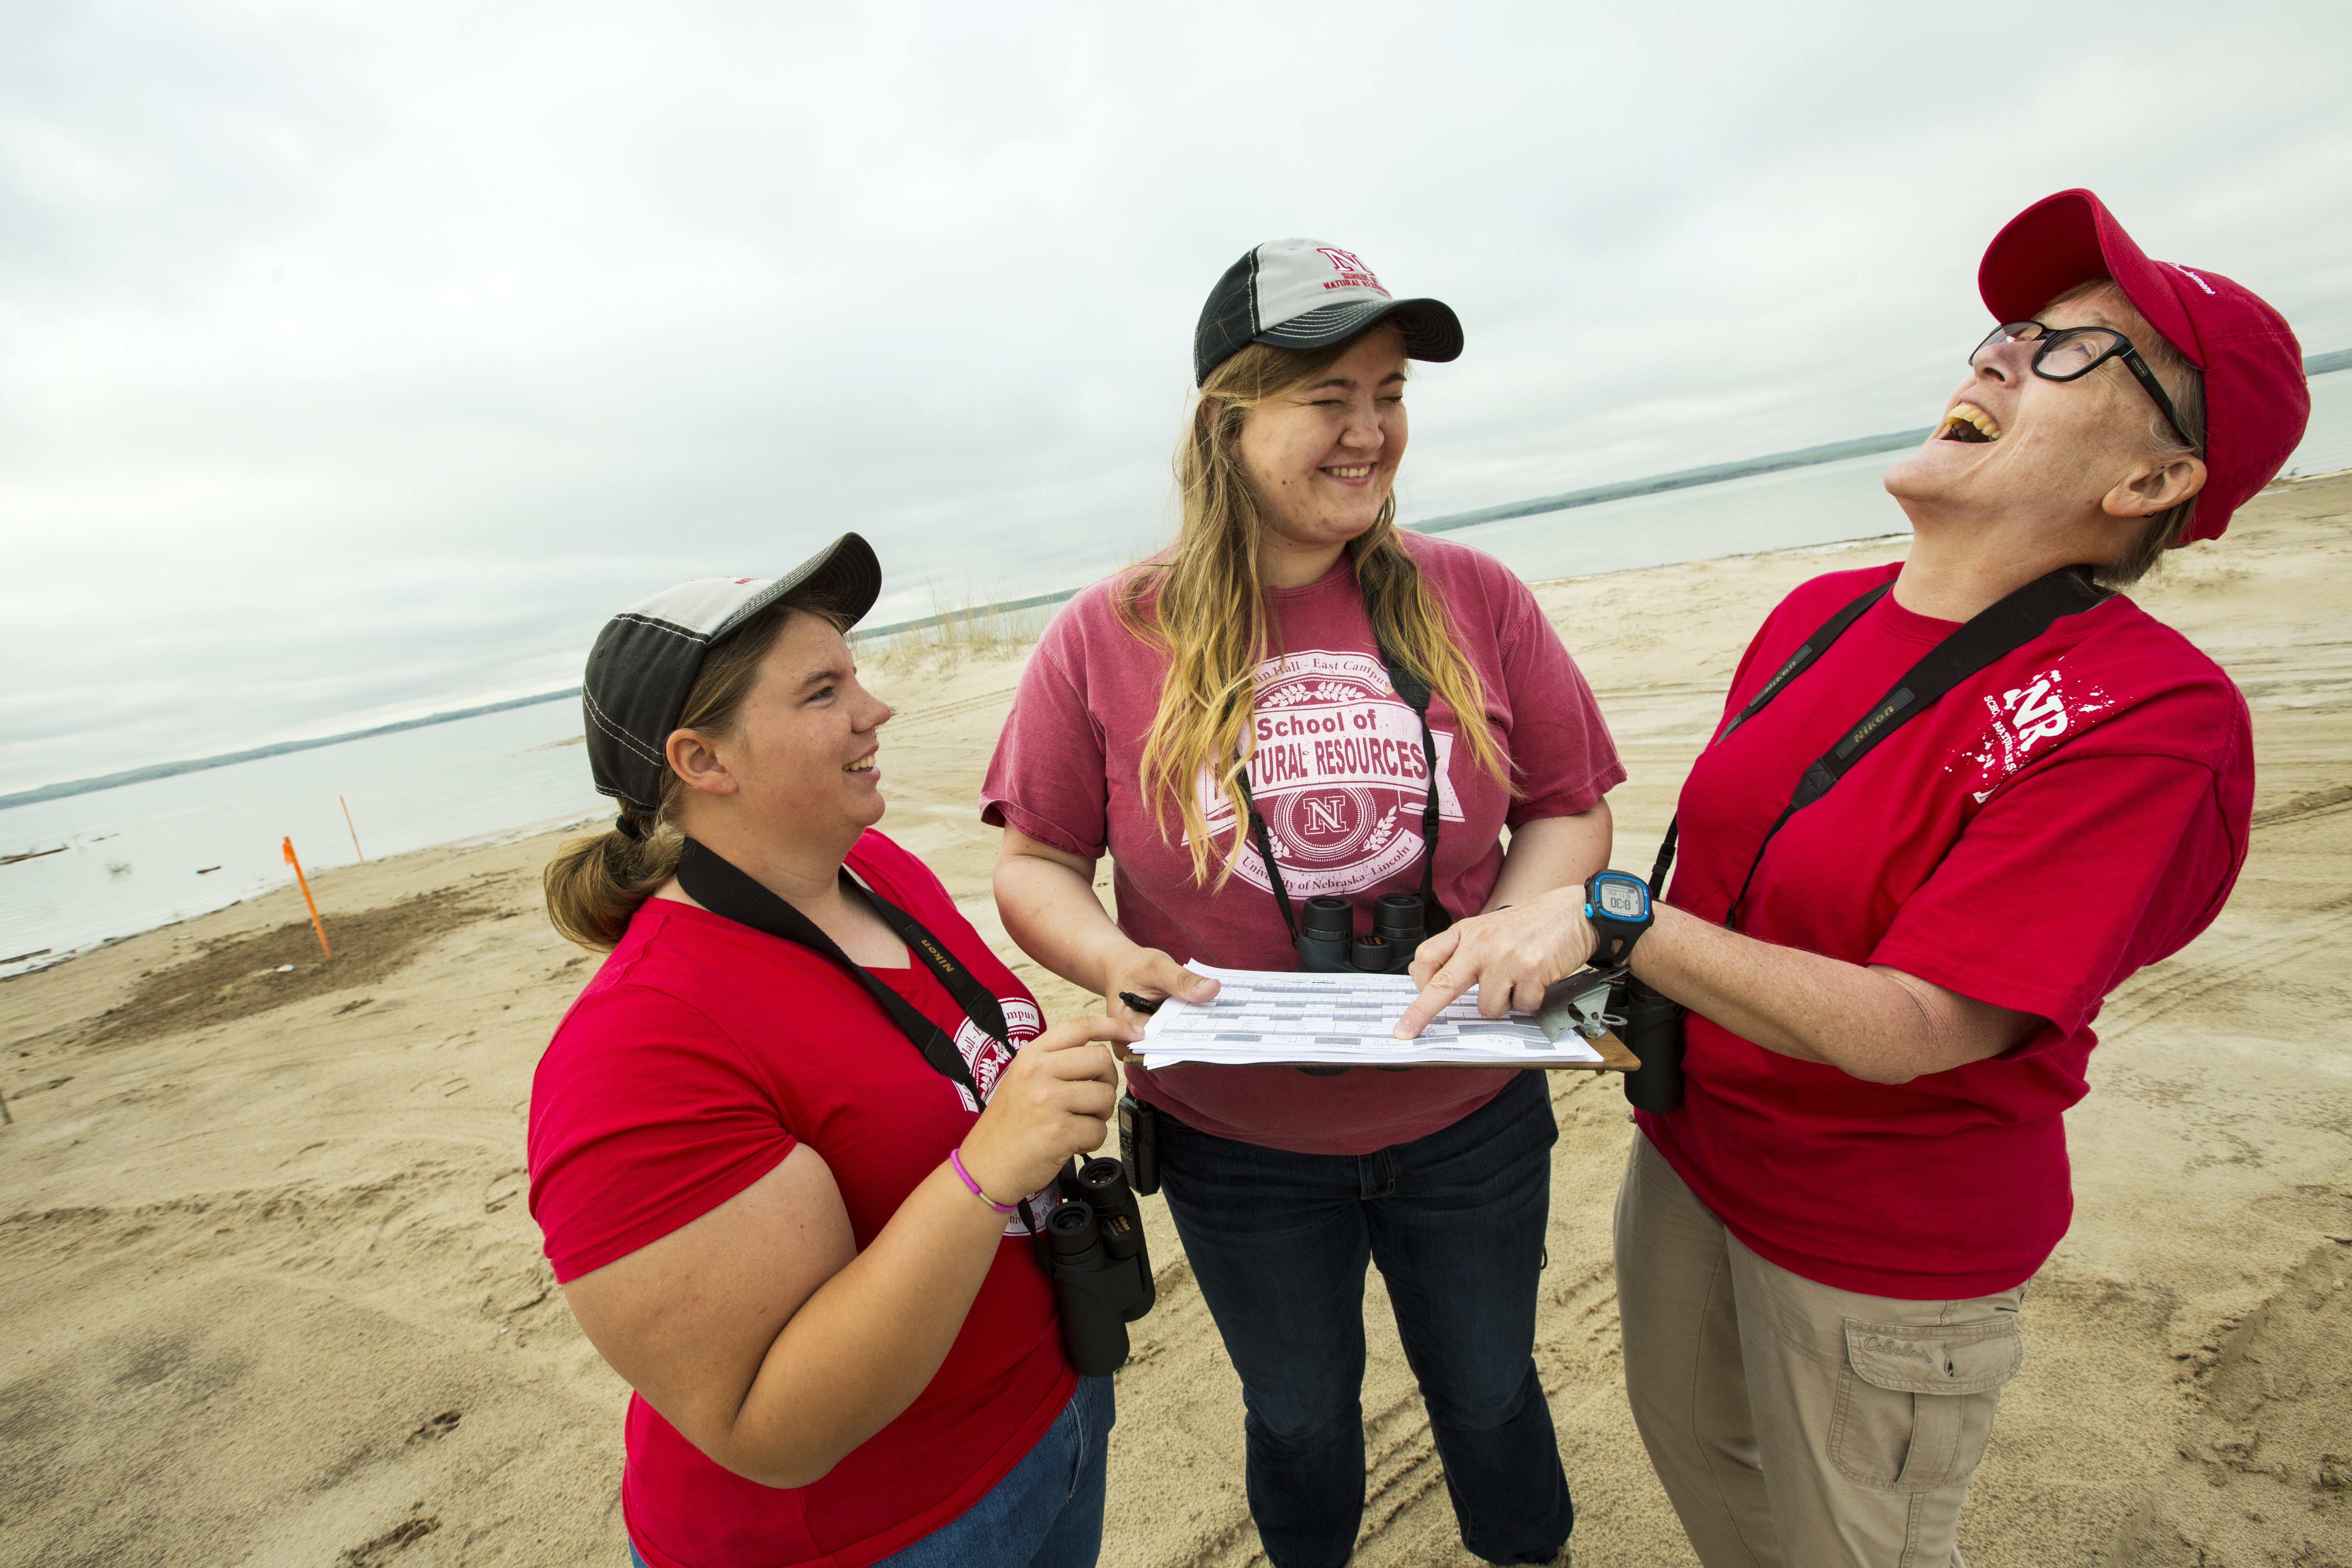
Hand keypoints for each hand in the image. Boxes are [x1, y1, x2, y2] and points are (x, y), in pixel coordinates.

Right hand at [959, 1014, 1134, 1201]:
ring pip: (1105, 1095)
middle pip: (1101, 1060)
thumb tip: (1100, 1054)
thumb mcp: (1021, 1080)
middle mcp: (1038, 1072)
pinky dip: (1090, 1140)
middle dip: (1105, 1082)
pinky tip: (1069, 1143)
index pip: (1080, 1026)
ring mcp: (1048, 1101)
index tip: (1134, 1033)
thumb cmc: (1007, 1126)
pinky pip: (1098, 1130)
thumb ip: (1055, 1062)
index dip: (1114, 1025)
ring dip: (1098, 1115)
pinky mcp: (1059, 1131)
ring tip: (1074, 1124)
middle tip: (1090, 1101)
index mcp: (1031, 1056)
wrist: (984, 1167)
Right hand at [1100, 946, 1219, 1059]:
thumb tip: (1212, 989)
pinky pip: (1177, 1040)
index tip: (1213, 1035)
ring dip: (1197, 1039)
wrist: (1123, 968)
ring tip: (1222, 1029)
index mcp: (1124, 1027)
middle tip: (1225, 1033)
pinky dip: (1193, 1032)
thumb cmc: (1135, 967)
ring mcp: (1145, 1045)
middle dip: (1195, 1042)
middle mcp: (1132, 1043)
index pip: (1157, 1043)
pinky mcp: (1157, 1040)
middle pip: (1167, 1050)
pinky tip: (1212, 1023)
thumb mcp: (1156, 967)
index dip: (1186, 1043)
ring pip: (1175, 1048)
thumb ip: (1182, 980)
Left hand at [1392, 888, 1595, 1039]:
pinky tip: (1536, 981)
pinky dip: (1529, 1001)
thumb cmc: (1532, 924)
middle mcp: (1482, 943)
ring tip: (1517, 982)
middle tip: (1406, 1031)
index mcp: (1467, 931)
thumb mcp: (1489, 927)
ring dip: (1503, 1004)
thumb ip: (1462, 949)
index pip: (1428, 956)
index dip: (1416, 982)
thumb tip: (1426, 977)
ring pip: (1487, 1007)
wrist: (1575, 912)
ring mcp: (1505, 958)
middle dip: (1421, 1013)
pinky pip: (1520, 1006)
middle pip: (1443, 985)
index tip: (1409, 1003)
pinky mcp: (1530, 972)